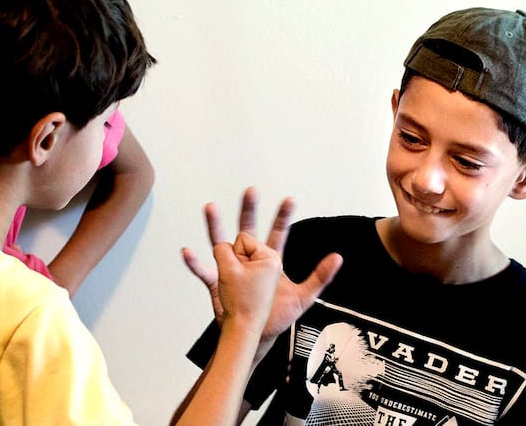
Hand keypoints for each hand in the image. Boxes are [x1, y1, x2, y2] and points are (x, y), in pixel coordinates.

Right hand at [182, 187, 342, 341]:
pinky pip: (203, 270)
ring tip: (210, 207)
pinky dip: (195, 262)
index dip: (284, 217)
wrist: (252, 335)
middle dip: (250, 210)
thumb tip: (338, 257)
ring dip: (215, 225)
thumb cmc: (277, 317)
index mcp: (270, 261)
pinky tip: (187, 252)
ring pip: (221, 242)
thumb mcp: (303, 298)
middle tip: (251, 190)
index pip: (277, 233)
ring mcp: (230, 269)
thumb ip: (319, 278)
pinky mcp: (216, 283)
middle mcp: (248, 260)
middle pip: (247, 230)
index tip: (291, 199)